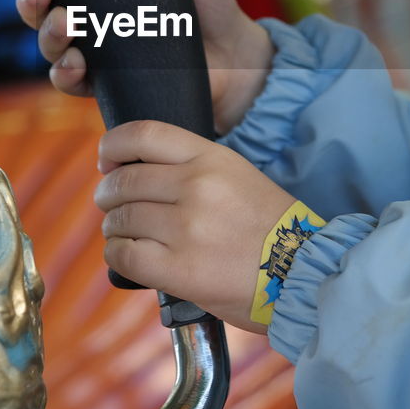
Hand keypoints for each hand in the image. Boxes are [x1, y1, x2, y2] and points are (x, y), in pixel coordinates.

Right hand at [10, 0, 274, 133]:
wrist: (236, 63)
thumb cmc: (211, 8)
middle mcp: (91, 15)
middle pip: (40, 7)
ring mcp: (95, 51)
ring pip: (50, 44)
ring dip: (47, 35)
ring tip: (66, 25)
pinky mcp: (106, 85)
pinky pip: (71, 82)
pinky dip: (65, 73)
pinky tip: (76, 64)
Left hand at [94, 120, 296, 332]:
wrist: (302, 273)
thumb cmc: (271, 229)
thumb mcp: (239, 176)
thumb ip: (194, 169)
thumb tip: (138, 172)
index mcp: (212, 159)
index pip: (144, 134)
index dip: (113, 144)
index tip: (107, 159)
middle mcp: (196, 186)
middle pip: (124, 180)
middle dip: (108, 193)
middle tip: (110, 205)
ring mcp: (186, 228)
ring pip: (120, 218)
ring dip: (113, 227)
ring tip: (122, 234)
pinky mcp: (178, 269)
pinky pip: (124, 254)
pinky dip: (117, 254)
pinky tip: (126, 256)